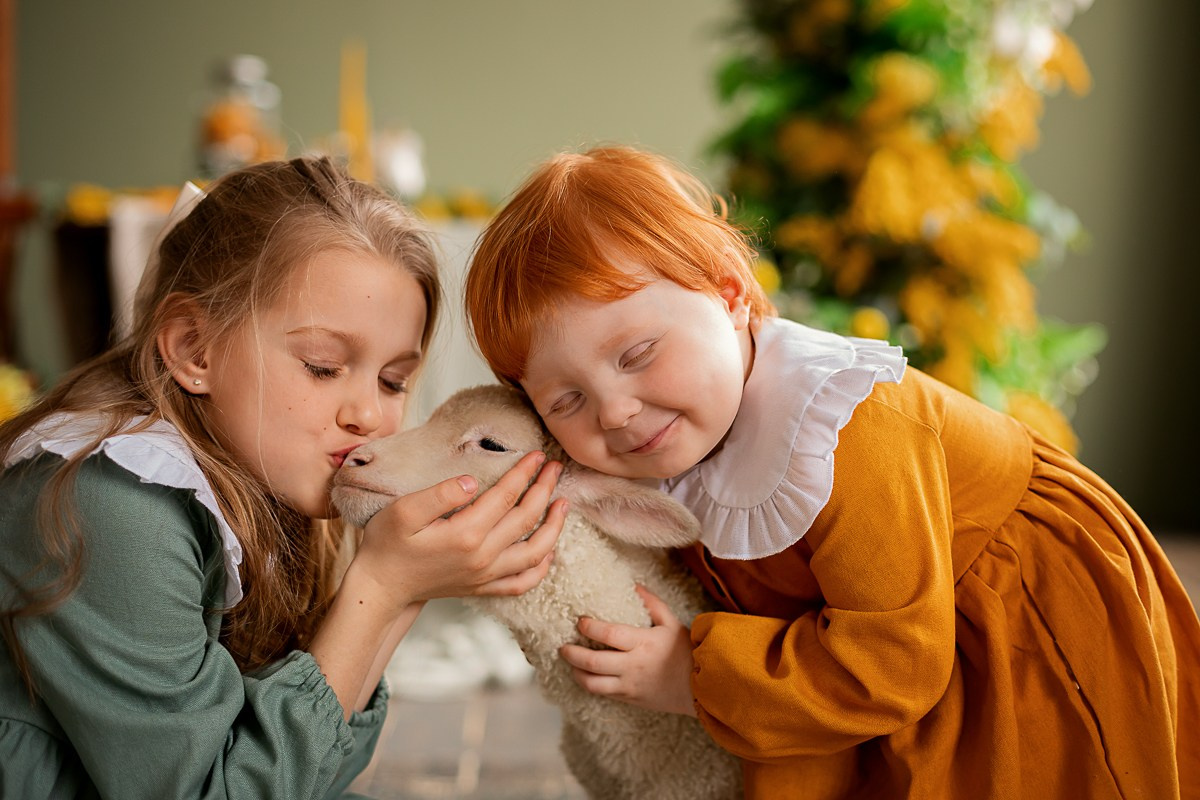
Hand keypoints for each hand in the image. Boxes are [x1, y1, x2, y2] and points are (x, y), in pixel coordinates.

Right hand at [347, 451, 566, 612]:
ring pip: (535, 553)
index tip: (537, 455)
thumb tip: (470, 481)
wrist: (380, 586)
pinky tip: (548, 551)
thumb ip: (439, 494)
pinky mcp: (483, 588)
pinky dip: (541, 567)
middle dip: (544, 490)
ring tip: (563, 503)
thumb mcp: (403, 511)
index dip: (524, 473)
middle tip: (555, 467)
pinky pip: (523, 582)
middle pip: (526, 520)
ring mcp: (485, 576)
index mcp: (465, 534)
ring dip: (554, 527)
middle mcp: (482, 557)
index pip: (506, 497)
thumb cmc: (387, 544)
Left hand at [559, 585, 696, 716]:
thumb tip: (634, 586)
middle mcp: (633, 666)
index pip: (608, 635)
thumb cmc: (686, 652)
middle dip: (572, 654)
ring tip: (570, 664)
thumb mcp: (672, 623)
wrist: (701, 688)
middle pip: (593, 662)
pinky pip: (604, 694)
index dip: (589, 628)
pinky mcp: (630, 699)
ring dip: (577, 673)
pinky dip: (590, 685)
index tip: (580, 622)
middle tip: (563, 646)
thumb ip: (652, 604)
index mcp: (643, 643)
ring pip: (593, 684)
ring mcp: (630, 686)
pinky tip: (586, 676)